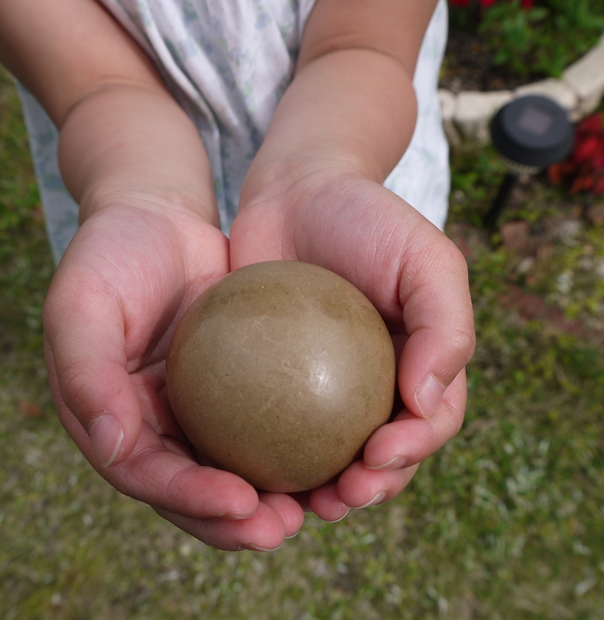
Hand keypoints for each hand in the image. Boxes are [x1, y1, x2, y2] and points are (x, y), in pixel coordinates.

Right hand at [43, 200, 304, 549]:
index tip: (242, 503)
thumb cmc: (111, 254)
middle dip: (240, 519)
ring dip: (276, 492)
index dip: (191, 499)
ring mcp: (198, 404)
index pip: (149, 476)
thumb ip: (88, 376)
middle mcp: (157, 421)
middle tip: (286, 525)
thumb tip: (115, 446)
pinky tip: (336, 443)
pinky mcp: (236, 379)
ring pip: (238, 462)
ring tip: (323, 500)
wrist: (157, 216)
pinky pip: (267, 415)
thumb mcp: (81, 305)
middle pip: (198, 487)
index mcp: (112, 418)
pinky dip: (295, 437)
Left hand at [231, 169, 475, 520]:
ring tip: (299, 504)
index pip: (428, 422)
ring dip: (318, 489)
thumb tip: (428, 401)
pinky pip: (269, 423)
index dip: (412, 452)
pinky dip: (267, 453)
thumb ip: (445, 327)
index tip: (378, 457)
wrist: (297, 191)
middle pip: (379, 453)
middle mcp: (372, 382)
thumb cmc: (367, 219)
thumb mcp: (427, 259)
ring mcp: (319, 384)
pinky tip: (249, 469)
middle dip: (367, 488)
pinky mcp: (271, 377)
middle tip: (338, 496)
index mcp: (417, 363)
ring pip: (324, 452)